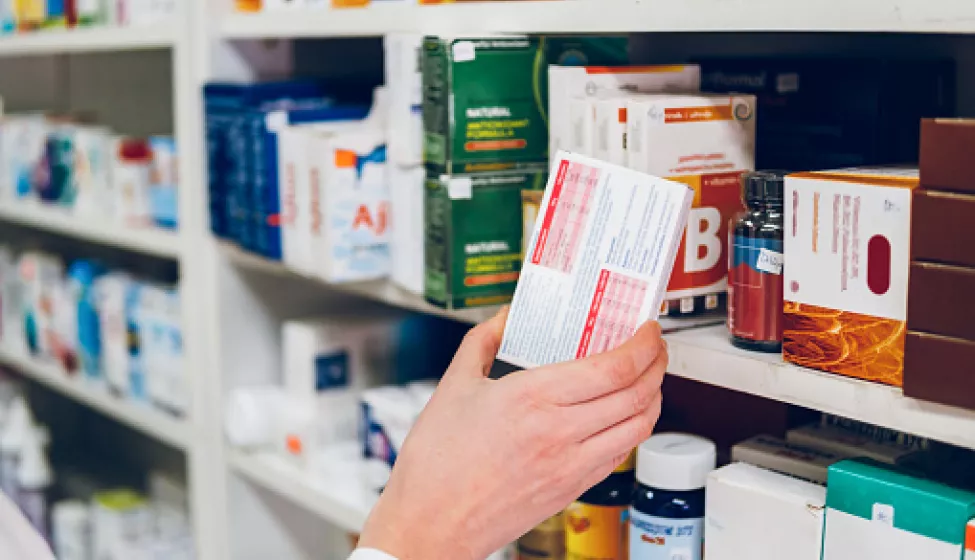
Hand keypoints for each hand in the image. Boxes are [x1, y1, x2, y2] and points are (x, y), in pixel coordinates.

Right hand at [358, 307, 667, 559]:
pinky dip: (633, 430)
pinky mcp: (572, 489)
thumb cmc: (438, 463)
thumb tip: (505, 318)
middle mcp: (560, 432)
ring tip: (647, 379)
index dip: (643, 344)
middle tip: (654, 347)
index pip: (614, 367)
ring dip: (653, 397)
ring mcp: (571, 465)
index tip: (647, 330)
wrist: (433, 522)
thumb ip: (482, 342)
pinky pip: (619, 454)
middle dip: (657, 364)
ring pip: (638, 426)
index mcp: (533, 398)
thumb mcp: (453, 385)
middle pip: (637, 393)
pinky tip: (622, 417)